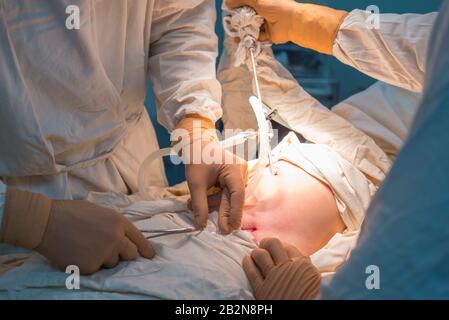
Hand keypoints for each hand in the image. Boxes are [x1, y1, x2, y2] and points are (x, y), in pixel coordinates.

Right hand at [36, 200, 154, 274]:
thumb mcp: (100, 211)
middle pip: (130, 255)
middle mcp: (116, 239)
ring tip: (86, 246)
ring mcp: (104, 254)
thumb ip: (114, 224)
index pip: (140, 239)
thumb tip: (123, 235)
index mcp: (120, 222)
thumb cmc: (71, 212)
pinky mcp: (91, 267)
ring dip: (104, 258)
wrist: (46, 222)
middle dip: (123, 254)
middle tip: (108, 249)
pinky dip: (89, 264)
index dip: (146, 249)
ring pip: (112, 263)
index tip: (150, 255)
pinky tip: (77, 253)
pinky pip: (96, 269)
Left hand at [185, 140, 247, 233]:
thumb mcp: (195, 183)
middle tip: (219, 229)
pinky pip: (227, 192)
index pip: (237, 196)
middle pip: (233, 198)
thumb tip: (201, 225)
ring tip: (195, 204)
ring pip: (229, 197)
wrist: (195, 142)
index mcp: (234, 170)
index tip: (229, 228)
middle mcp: (241, 172)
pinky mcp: (233, 177)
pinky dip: (216, 197)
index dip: (234, 214)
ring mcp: (238, 174)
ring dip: (215, 203)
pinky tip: (204, 200)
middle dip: (222, 211)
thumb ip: (199, 205)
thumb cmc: (196, 157)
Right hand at [226, 0, 298, 43]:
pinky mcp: (268, 35)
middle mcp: (263, 12)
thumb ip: (242, 0)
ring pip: (251, 27)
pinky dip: (249, 38)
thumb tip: (227, 3)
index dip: (237, 7)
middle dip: (238, 21)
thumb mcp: (257, 0)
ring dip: (242, 30)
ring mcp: (266, 24)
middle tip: (230, 24)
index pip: (246, 4)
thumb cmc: (276, 6)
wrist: (291, 22)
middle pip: (247, 17)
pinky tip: (240, 39)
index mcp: (261, 2)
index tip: (228, 11)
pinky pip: (256, 37)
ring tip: (233, 33)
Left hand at [243, 238, 320, 299]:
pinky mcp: (261, 290)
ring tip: (256, 254)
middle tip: (264, 246)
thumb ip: (306, 269)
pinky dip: (247, 263)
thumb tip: (302, 258)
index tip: (278, 248)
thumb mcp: (314, 282)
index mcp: (303, 266)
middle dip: (267, 244)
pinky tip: (247, 260)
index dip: (282, 246)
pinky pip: (251, 271)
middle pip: (273, 244)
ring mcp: (273, 278)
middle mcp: (287, 268)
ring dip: (256, 252)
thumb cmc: (309, 300)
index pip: (288, 246)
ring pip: (260, 254)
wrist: (301, 316)